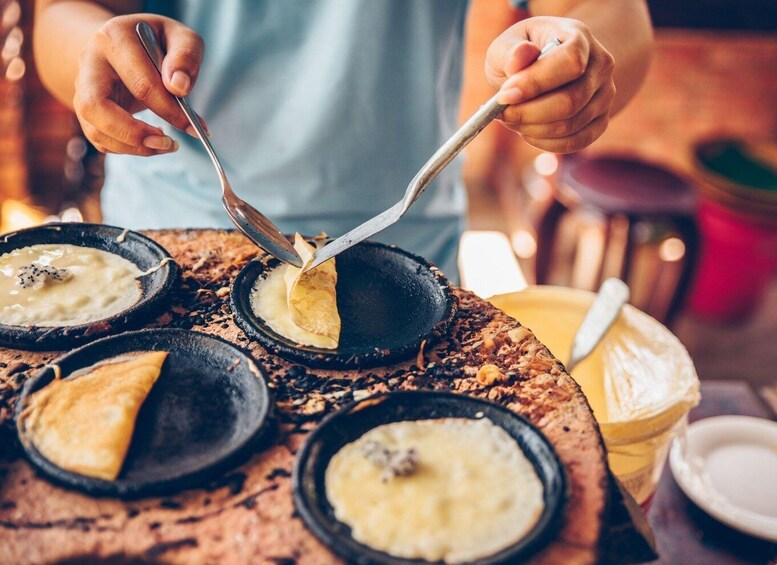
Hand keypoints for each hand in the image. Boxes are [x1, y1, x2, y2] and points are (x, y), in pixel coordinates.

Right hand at [73, 14, 204, 155]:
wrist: (124, 42)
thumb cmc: (156, 41)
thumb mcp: (179, 36)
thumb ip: (185, 55)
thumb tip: (179, 87)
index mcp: (113, 38)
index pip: (141, 84)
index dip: (170, 110)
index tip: (193, 126)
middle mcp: (89, 63)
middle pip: (96, 107)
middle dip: (135, 134)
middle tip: (169, 143)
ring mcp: (82, 88)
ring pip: (94, 129)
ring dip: (132, 147)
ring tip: (165, 145)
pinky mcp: (87, 109)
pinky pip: (100, 139)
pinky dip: (127, 149)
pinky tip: (150, 144)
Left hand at [486, 17, 615, 153]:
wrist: (551, 65)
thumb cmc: (525, 53)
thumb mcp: (510, 42)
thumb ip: (511, 51)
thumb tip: (519, 58)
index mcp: (579, 36)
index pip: (570, 61)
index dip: (536, 83)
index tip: (504, 96)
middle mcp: (600, 65)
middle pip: (570, 102)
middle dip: (527, 114)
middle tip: (502, 113)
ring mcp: (605, 95)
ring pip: (569, 126)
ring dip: (532, 129)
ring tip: (512, 119)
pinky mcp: (600, 121)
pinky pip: (575, 142)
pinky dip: (545, 143)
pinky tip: (527, 132)